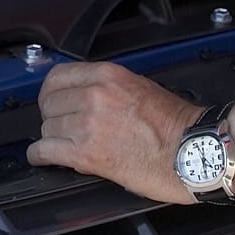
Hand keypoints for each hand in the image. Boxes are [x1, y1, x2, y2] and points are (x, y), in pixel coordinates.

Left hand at [27, 61, 204, 202]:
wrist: (194, 151)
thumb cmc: (178, 125)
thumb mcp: (140, 86)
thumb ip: (108, 87)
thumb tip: (86, 95)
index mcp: (108, 76)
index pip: (57, 76)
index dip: (51, 91)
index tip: (53, 100)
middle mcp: (95, 96)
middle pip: (49, 102)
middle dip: (53, 115)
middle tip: (61, 125)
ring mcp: (88, 124)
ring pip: (46, 126)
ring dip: (51, 136)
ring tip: (59, 143)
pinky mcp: (86, 154)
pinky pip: (45, 151)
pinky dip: (40, 156)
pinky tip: (44, 157)